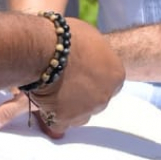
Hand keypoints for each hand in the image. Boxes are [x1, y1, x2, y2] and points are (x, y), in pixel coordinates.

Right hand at [0, 19, 124, 135]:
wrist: (46, 50)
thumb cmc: (69, 37)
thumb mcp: (92, 38)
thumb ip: (95, 54)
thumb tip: (89, 56)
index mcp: (116, 75)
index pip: (109, 83)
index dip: (94, 78)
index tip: (82, 74)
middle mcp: (105, 96)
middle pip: (95, 100)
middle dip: (83, 93)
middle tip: (66, 82)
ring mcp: (86, 110)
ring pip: (80, 114)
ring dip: (70, 106)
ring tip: (53, 92)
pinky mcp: (64, 119)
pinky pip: (59, 122)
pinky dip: (52, 115)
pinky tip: (45, 102)